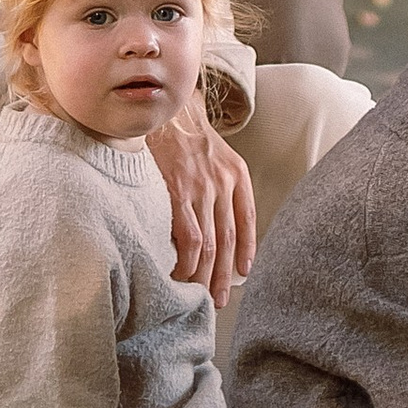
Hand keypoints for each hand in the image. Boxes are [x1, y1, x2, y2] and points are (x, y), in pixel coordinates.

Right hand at [147, 102, 254, 303]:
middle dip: (225, 274)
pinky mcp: (177, 193)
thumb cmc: (182, 134)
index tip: (244, 272)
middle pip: (228, 240)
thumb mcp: (214, 153)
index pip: (247, 219)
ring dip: (206, 275)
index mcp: (236, 173)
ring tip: (199, 294)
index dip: (247, 250)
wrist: (159, 109)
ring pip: (211, 245)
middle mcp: (223, 182)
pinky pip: (190, 238)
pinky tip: (181, 273)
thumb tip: (219, 220)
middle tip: (219, 298)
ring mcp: (201, 189)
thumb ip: (222, 183)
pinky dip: (188, 261)